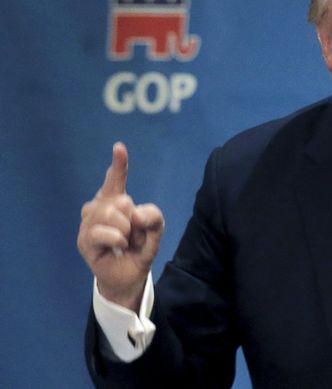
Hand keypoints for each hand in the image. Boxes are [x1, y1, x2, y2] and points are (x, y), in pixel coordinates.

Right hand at [77, 142, 164, 310]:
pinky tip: (118, 247)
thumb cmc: (138, 248)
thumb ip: (153, 216)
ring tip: (124, 242)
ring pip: (111, 214)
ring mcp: (88, 223)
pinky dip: (118, 239)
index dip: (118, 165)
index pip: (116, 180)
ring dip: (126, 231)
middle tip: (131, 236)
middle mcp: (97, 208)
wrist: (128, 276)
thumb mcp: (154, 230)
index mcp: (114, 201)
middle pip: (121, 200)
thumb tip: (134, 213)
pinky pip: (105, 232)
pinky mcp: (84, 241)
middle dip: (133, 219)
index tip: (119, 147)